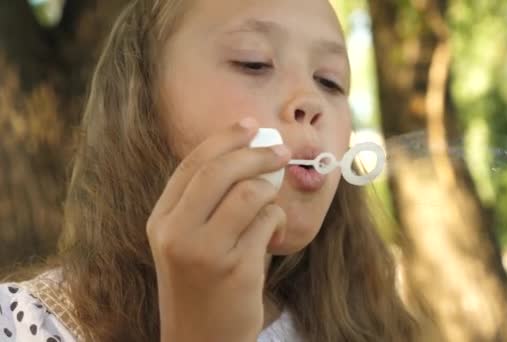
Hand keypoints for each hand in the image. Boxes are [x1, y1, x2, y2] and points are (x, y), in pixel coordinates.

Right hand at [146, 118, 290, 341]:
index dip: (226, 138)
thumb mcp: (188, 241)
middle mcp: (176, 232)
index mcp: (161, 220)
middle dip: (257, 153)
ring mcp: (204, 251)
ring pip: (250, 193)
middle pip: (221, 170)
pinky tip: (271, 240)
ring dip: (269, 195)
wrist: (201, 340)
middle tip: (282, 151)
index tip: (252, 126)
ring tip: (268, 213)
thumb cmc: (201, 285)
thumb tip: (252, 153)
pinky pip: (267, 222)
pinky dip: (276, 223)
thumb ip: (208, 201)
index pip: (193, 164)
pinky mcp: (235, 269)